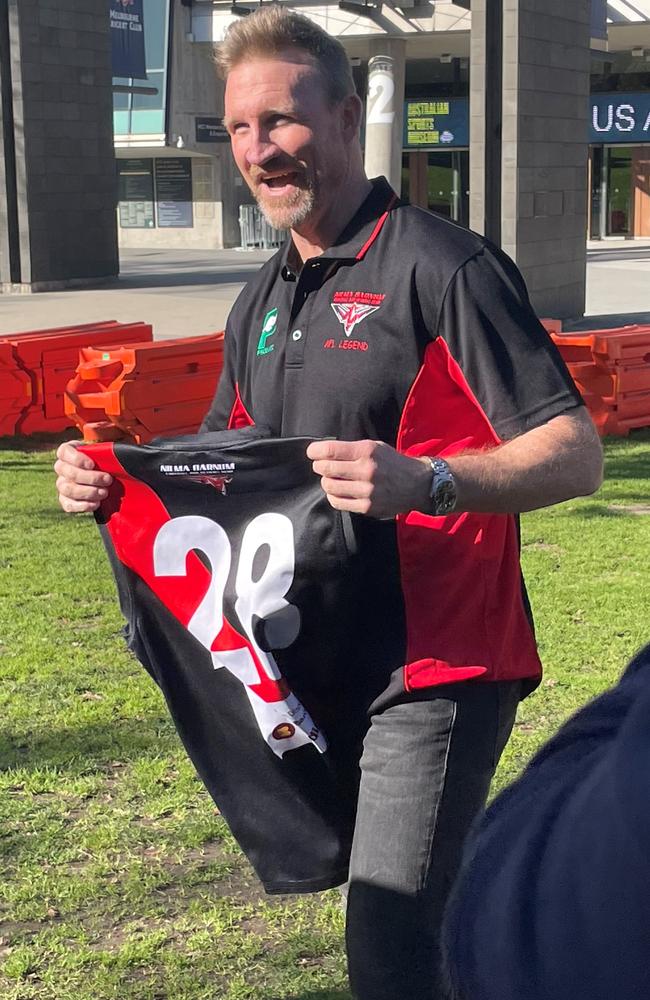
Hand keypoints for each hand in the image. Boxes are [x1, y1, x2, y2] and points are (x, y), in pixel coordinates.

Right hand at [54, 441, 112, 512]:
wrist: (106, 476)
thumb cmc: (105, 459)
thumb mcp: (106, 451)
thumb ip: (106, 450)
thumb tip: (113, 454)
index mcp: (68, 451)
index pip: (64, 452)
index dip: (77, 459)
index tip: (92, 465)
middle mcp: (61, 468)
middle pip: (69, 473)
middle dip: (90, 478)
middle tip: (108, 480)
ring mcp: (62, 484)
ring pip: (68, 490)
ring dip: (88, 492)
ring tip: (104, 492)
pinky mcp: (65, 500)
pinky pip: (69, 505)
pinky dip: (83, 505)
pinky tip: (96, 503)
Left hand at [307, 439, 429, 518]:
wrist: (417, 484)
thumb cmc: (392, 463)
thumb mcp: (375, 447)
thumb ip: (351, 449)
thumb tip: (323, 452)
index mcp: (367, 451)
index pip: (330, 450)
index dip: (315, 451)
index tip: (312, 453)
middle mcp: (366, 470)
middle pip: (326, 469)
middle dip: (319, 466)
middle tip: (321, 466)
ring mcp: (367, 490)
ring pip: (329, 486)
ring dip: (326, 482)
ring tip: (333, 479)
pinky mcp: (367, 507)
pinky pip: (338, 502)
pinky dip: (333, 496)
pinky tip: (338, 492)